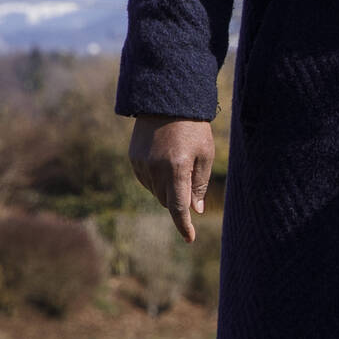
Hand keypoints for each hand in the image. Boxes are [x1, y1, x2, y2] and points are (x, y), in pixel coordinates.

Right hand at [128, 114, 214, 240]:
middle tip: (189, 178)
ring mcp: (141, 164)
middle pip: (167, 201)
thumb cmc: (193, 127)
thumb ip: (199, 184)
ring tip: (177, 162)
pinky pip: (146, 180)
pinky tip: (164, 160)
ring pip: (156, 192)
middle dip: (179, 199)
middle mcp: (155, 169)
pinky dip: (156, 179)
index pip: (178, 207)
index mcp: (176, 168)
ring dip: (167, 188)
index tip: (189, 238)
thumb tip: (195, 210)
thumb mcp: (205, 153)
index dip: (184, 225)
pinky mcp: (133, 159)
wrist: (166, 100)